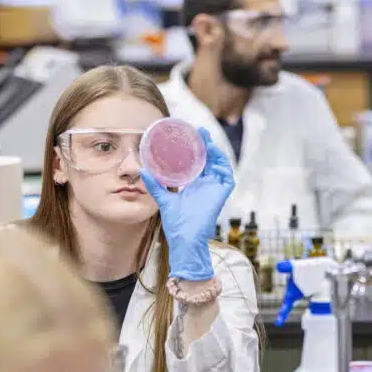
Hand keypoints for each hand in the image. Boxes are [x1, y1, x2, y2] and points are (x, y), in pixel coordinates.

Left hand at [141, 128, 234, 281]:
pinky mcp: (220, 196)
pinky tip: (215, 158)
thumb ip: (155, 185)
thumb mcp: (164, 200)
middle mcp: (207, 186)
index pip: (199, 162)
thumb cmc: (176, 224)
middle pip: (210, 160)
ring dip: (216, 152)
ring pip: (221, 166)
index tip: (191, 135)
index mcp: (195, 185)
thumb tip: (143, 170)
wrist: (184, 240)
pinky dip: (224, 167)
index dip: (197, 149)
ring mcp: (215, 190)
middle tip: (200, 131)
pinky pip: (228, 178)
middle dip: (207, 145)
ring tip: (207, 141)